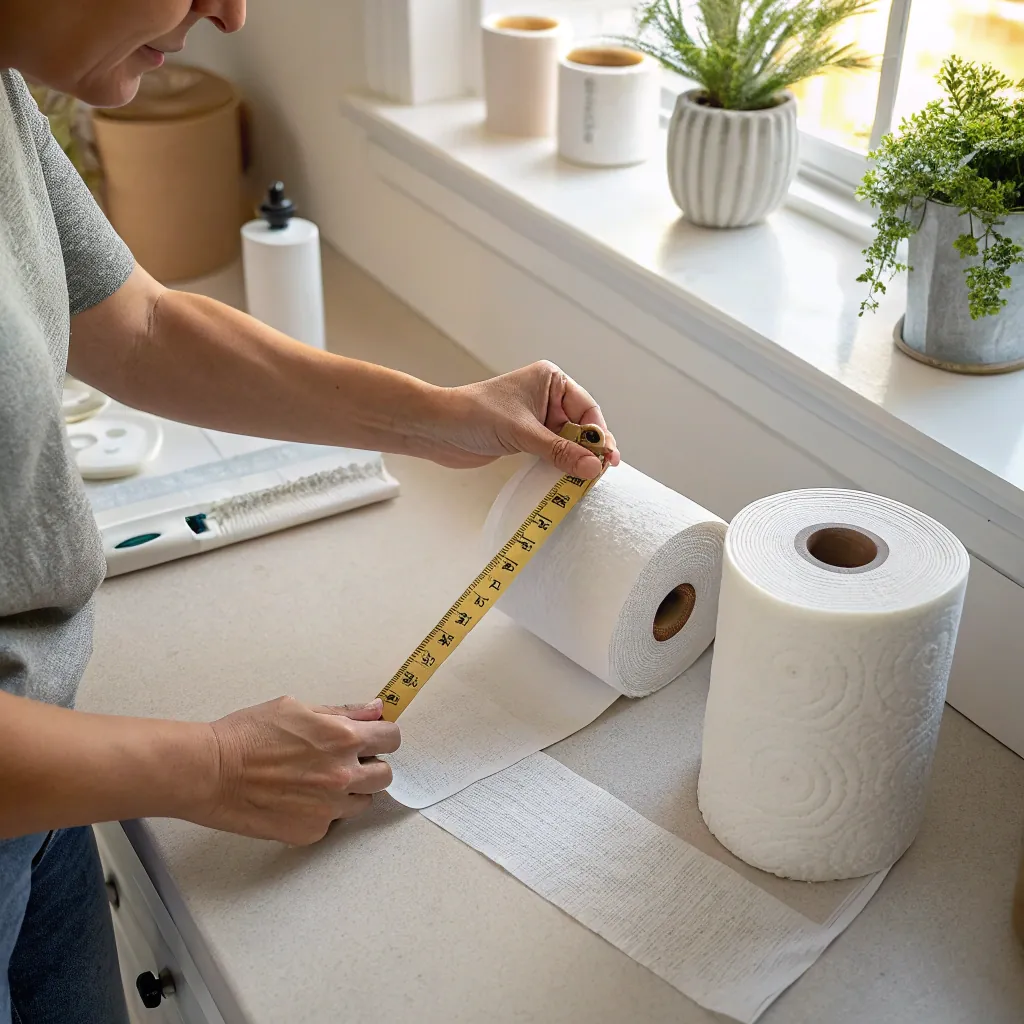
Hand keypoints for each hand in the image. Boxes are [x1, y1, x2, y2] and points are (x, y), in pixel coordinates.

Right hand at [194, 697, 399, 844]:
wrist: (210, 772)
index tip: (372, 739)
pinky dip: (320, 813)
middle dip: (370, 766)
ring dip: (349, 792)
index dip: (382, 738)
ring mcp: (328, 809)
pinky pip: (331, 823)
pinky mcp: (310, 833)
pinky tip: (295, 800)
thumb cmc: (247, 734)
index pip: (392, 739)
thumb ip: (342, 711)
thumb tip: (376, 709)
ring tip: (317, 782)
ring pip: (362, 802)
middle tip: (345, 762)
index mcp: (343, 738)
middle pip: (385, 776)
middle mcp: (342, 776)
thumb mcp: (297, 708)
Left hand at [420, 361, 620, 479]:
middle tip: (600, 473)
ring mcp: (536, 419)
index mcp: (550, 380)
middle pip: (581, 427)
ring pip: (568, 442)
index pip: (587, 409)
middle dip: (590, 449)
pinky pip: (552, 453)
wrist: (436, 428)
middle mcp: (546, 397)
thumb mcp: (522, 432)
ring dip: (576, 460)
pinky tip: (569, 479)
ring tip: (588, 480)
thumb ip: (559, 450)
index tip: (608, 459)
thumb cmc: (473, 415)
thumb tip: (593, 466)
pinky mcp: (525, 438)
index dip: (599, 434)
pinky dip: (560, 466)